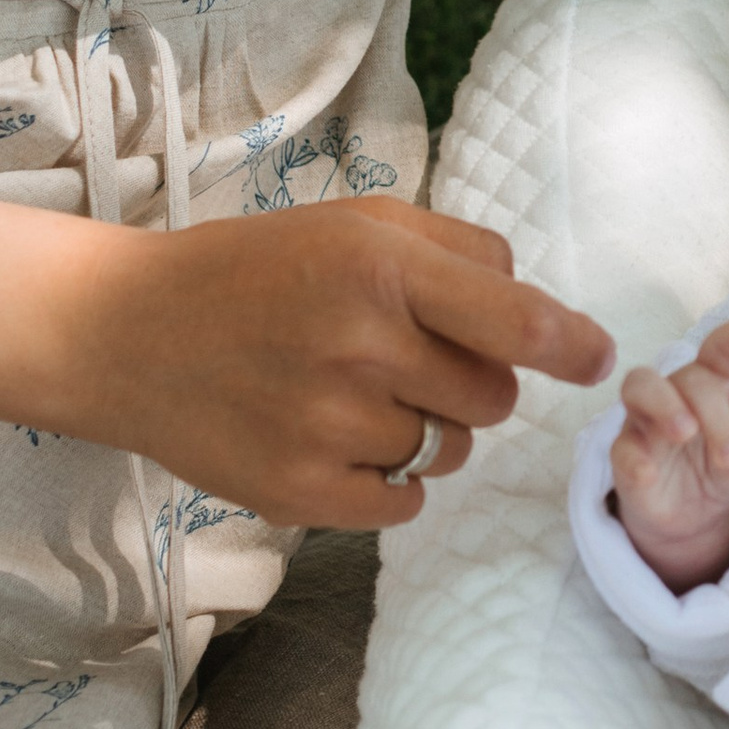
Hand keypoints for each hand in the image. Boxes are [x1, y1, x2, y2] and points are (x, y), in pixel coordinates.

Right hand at [82, 198, 616, 529]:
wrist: (126, 335)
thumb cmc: (255, 270)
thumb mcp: (355, 224)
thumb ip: (458, 253)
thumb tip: (541, 311)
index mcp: (379, 268)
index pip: (517, 321)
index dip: (573, 345)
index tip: (601, 358)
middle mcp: (360, 347)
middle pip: (495, 398)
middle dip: (475, 383)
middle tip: (412, 360)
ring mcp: (328, 427)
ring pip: (451, 452)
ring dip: (429, 430)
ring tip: (357, 394)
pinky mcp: (300, 493)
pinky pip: (404, 504)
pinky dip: (391, 481)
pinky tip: (338, 440)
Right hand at [610, 320, 728, 592]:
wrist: (690, 513)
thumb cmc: (723, 459)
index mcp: (716, 382)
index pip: (722, 347)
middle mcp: (678, 391)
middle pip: (690, 379)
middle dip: (712, 413)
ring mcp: (646, 421)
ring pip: (639, 387)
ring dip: (663, 405)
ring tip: (685, 433)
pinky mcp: (626, 456)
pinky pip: (621, 449)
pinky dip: (634, 459)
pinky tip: (649, 474)